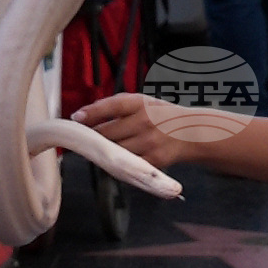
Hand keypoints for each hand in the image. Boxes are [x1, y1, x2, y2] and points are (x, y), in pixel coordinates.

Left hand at [79, 88, 237, 167]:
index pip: (112, 106)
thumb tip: (84, 116)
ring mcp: (149, 143)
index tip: (76, 118)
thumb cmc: (160, 116)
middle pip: (107, 133)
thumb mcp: (143, 102)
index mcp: (141, 103)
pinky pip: (127, 164)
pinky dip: (117, 163)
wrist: (191, 133)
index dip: (92, 112)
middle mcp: (145, 122)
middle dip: (93, 137)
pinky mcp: (153, 160)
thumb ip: (117, 107)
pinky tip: (116, 159)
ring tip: (98, 149)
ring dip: (103, 152)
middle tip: (82, 138)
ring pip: (114, 151)